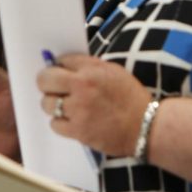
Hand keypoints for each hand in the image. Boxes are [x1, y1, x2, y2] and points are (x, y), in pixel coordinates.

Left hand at [36, 54, 151, 156]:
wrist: (146, 126)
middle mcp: (82, 86)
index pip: (61, 60)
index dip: (59, 66)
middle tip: (52, 87)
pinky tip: (72, 121)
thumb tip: (66, 66)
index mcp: (92, 69)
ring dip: (53, 105)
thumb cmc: (131, 98)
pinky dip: (60, 123)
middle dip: (46, 82)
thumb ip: (89, 67)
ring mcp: (78, 109)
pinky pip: (54, 124)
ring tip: (65, 106)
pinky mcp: (78, 130)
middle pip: (45, 79)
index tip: (60, 71)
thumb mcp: (114, 71)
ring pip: (47, 103)